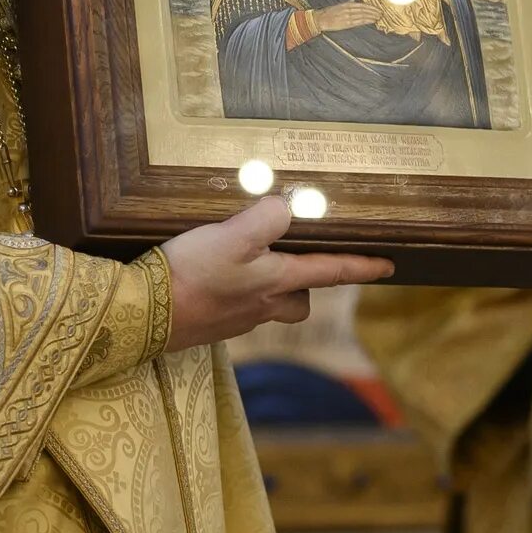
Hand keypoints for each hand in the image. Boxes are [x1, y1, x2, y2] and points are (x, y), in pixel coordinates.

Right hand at [159, 195, 391, 350]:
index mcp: (276, 282)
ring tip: (256, 264)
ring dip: (273, 290)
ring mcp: (237, 320)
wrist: (143, 317)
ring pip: (272, 307)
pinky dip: (239, 295)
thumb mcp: (230, 236)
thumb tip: (289, 207)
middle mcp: (263, 305)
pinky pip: (239, 310)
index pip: (331, 272)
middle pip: (301, 299)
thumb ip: (266, 219)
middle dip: (308, 283)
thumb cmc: (190, 275)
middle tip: (301, 260)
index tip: (388, 267)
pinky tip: (219, 280)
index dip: (362, 267)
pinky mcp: (213, 325)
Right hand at [306, 0, 380, 33]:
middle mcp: (348, 9)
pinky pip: (359, 21)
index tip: (377, 8)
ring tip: (379, 17)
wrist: (321, 19)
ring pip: (363, 15)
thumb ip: (347, 2)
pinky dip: (367, 21)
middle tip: (381, 12)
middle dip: (374, 11)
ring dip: (372, 16)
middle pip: (364, 10)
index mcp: (347, 4)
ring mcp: (348, 16)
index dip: (371, 6)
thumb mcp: (338, 5)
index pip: (362, 5)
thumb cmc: (328, 12)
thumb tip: (354, 0)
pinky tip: (372, 21)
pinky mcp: (347, 23)